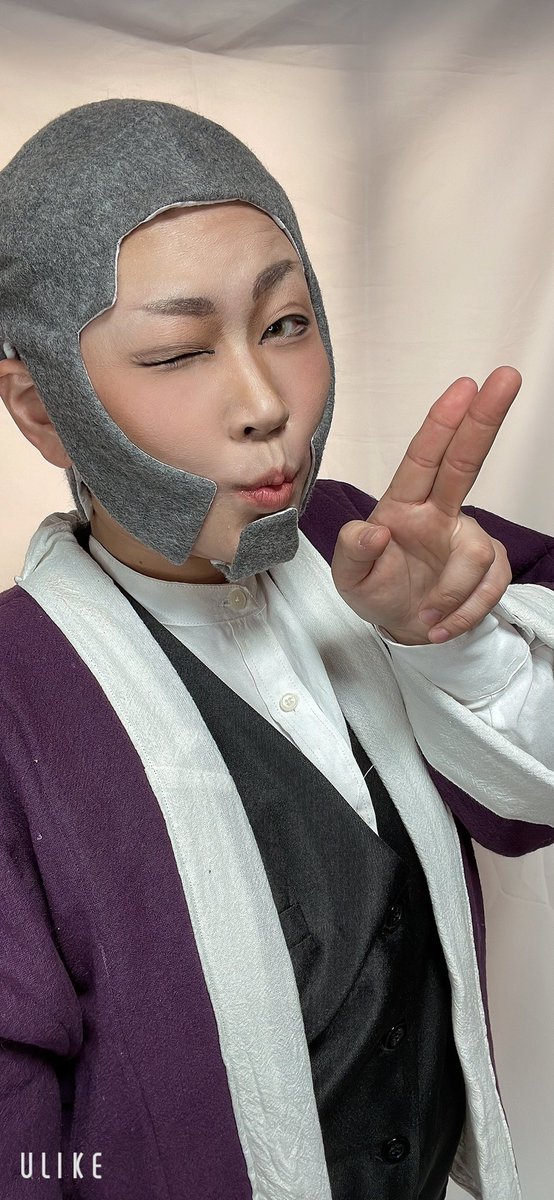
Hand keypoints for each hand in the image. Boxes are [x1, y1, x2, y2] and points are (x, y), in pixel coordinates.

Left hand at [331, 366, 520, 644]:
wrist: (403, 626)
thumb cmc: (375, 589)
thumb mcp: (349, 579)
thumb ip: (353, 554)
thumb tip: (373, 530)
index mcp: (403, 505)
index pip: (423, 458)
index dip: (442, 424)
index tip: (462, 386)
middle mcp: (439, 512)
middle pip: (466, 461)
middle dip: (485, 419)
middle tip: (506, 376)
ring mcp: (468, 538)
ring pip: (477, 555)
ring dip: (451, 594)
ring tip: (425, 614)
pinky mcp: (491, 566)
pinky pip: (490, 587)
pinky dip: (463, 613)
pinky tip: (439, 624)